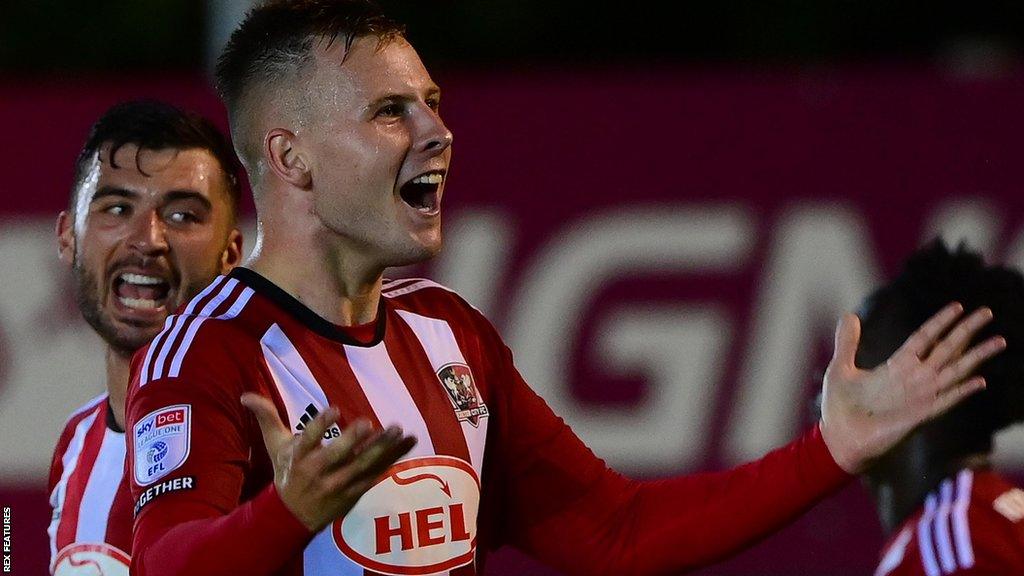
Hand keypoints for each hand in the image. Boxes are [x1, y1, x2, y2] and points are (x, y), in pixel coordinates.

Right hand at [240, 393, 416, 531]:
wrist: (292, 517)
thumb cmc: (286, 472)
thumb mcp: (275, 446)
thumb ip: (266, 417)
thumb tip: (246, 395)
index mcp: (298, 458)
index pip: (308, 439)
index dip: (320, 425)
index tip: (334, 409)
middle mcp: (317, 472)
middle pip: (336, 456)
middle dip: (352, 440)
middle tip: (368, 423)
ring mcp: (337, 485)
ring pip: (361, 466)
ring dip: (381, 449)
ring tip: (397, 430)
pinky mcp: (353, 493)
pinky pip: (375, 475)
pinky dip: (392, 460)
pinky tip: (408, 443)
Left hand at [820, 302, 1004, 472]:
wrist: (837, 440)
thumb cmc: (839, 407)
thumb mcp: (841, 369)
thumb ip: (847, 343)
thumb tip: (849, 314)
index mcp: (896, 366)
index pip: (924, 338)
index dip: (940, 322)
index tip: (957, 306)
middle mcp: (914, 379)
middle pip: (946, 349)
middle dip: (966, 330)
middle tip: (987, 312)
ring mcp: (920, 397)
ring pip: (955, 371)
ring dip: (976, 356)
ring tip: (999, 340)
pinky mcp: (920, 416)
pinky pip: (946, 401)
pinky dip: (962, 391)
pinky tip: (980, 381)